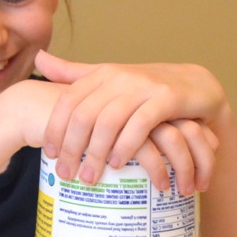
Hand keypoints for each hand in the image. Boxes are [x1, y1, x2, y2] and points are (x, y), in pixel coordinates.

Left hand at [35, 50, 222, 193]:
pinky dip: (126, 147)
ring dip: (96, 154)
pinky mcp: (166, 99)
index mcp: (102, 74)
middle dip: (72, 148)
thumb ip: (75, 74)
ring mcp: (143, 87)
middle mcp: (119, 77)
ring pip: (108, 122)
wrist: (196, 85)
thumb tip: (40, 58)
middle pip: (84, 115)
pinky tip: (118, 165)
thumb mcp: (109, 80)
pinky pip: (140, 125)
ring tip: (90, 178)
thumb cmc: (147, 89)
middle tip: (66, 175)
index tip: (48, 155)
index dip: (55, 128)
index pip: (68, 101)